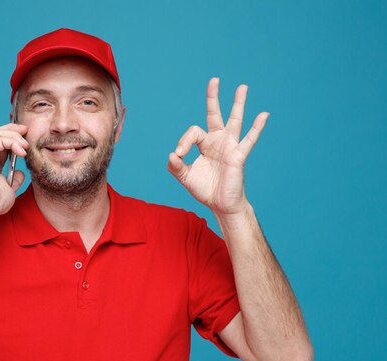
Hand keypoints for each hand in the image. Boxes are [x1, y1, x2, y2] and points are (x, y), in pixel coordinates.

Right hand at [0, 123, 28, 217]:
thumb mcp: (10, 189)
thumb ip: (15, 180)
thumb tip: (21, 173)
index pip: (3, 143)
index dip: (15, 138)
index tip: (28, 139)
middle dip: (14, 129)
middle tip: (27, 130)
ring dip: (15, 135)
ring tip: (26, 144)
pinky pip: (0, 140)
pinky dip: (13, 142)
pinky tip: (21, 152)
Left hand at [167, 78, 268, 215]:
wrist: (221, 204)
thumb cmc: (205, 189)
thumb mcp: (186, 177)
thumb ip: (176, 166)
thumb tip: (171, 154)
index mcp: (205, 144)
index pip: (193, 132)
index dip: (183, 141)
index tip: (179, 155)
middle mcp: (218, 141)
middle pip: (215, 114)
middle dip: (213, 98)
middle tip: (214, 80)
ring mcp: (230, 146)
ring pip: (235, 120)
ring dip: (238, 103)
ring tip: (242, 87)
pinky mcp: (239, 156)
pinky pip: (249, 139)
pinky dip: (257, 127)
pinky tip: (264, 114)